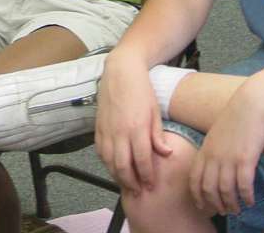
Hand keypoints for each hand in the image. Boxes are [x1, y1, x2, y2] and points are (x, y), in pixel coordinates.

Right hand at [95, 51, 172, 194]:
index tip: (151, 185)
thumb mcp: (155, 111)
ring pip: (109, 162)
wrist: (121, 71)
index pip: (141, 161)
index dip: (147, 177)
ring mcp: (106, 130)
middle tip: (138, 192)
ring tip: (126, 184)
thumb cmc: (142, 89)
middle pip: (123, 167)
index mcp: (137, 128)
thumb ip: (158, 135)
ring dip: (117, 176)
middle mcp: (119, 132)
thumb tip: (166, 154)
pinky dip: (106, 163)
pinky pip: (100, 152)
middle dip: (131, 183)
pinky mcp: (98, 127)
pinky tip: (114, 168)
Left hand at [189, 84, 263, 215]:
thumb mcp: (218, 133)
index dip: (197, 196)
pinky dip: (246, 197)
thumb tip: (216, 166)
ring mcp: (228, 158)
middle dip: (214, 204)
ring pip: (225, 191)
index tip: (202, 206)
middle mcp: (213, 156)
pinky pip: (243, 186)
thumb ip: (214, 149)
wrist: (253, 101)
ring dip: (231, 204)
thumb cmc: (238, 116)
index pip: (194, 179)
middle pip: (208, 189)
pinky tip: (251, 201)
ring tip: (237, 210)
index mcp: (205, 149)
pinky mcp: (245, 159)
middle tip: (222, 212)